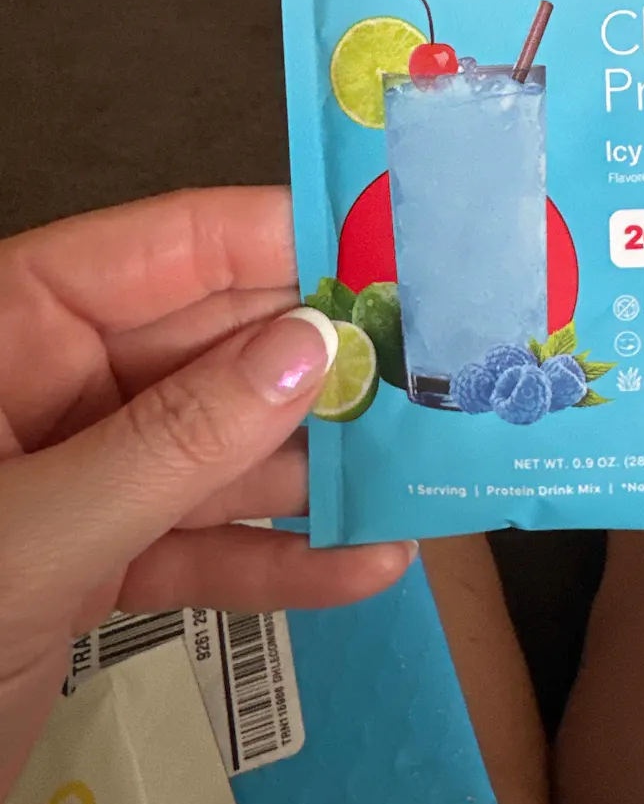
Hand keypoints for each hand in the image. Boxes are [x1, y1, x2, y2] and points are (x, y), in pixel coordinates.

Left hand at [0, 187, 414, 803]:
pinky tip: (367, 565)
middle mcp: (55, 385)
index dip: (279, 239)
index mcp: (13, 328)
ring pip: (223, 451)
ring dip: (319, 471)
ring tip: (425, 468)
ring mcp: (83, 476)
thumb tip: (312, 348)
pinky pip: (204, 545)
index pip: (166, 249)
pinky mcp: (99, 562)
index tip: (391, 247)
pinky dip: (277, 561)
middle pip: (214, 348)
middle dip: (321, 364)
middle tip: (440, 367)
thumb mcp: (35, 528)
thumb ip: (175, 440)